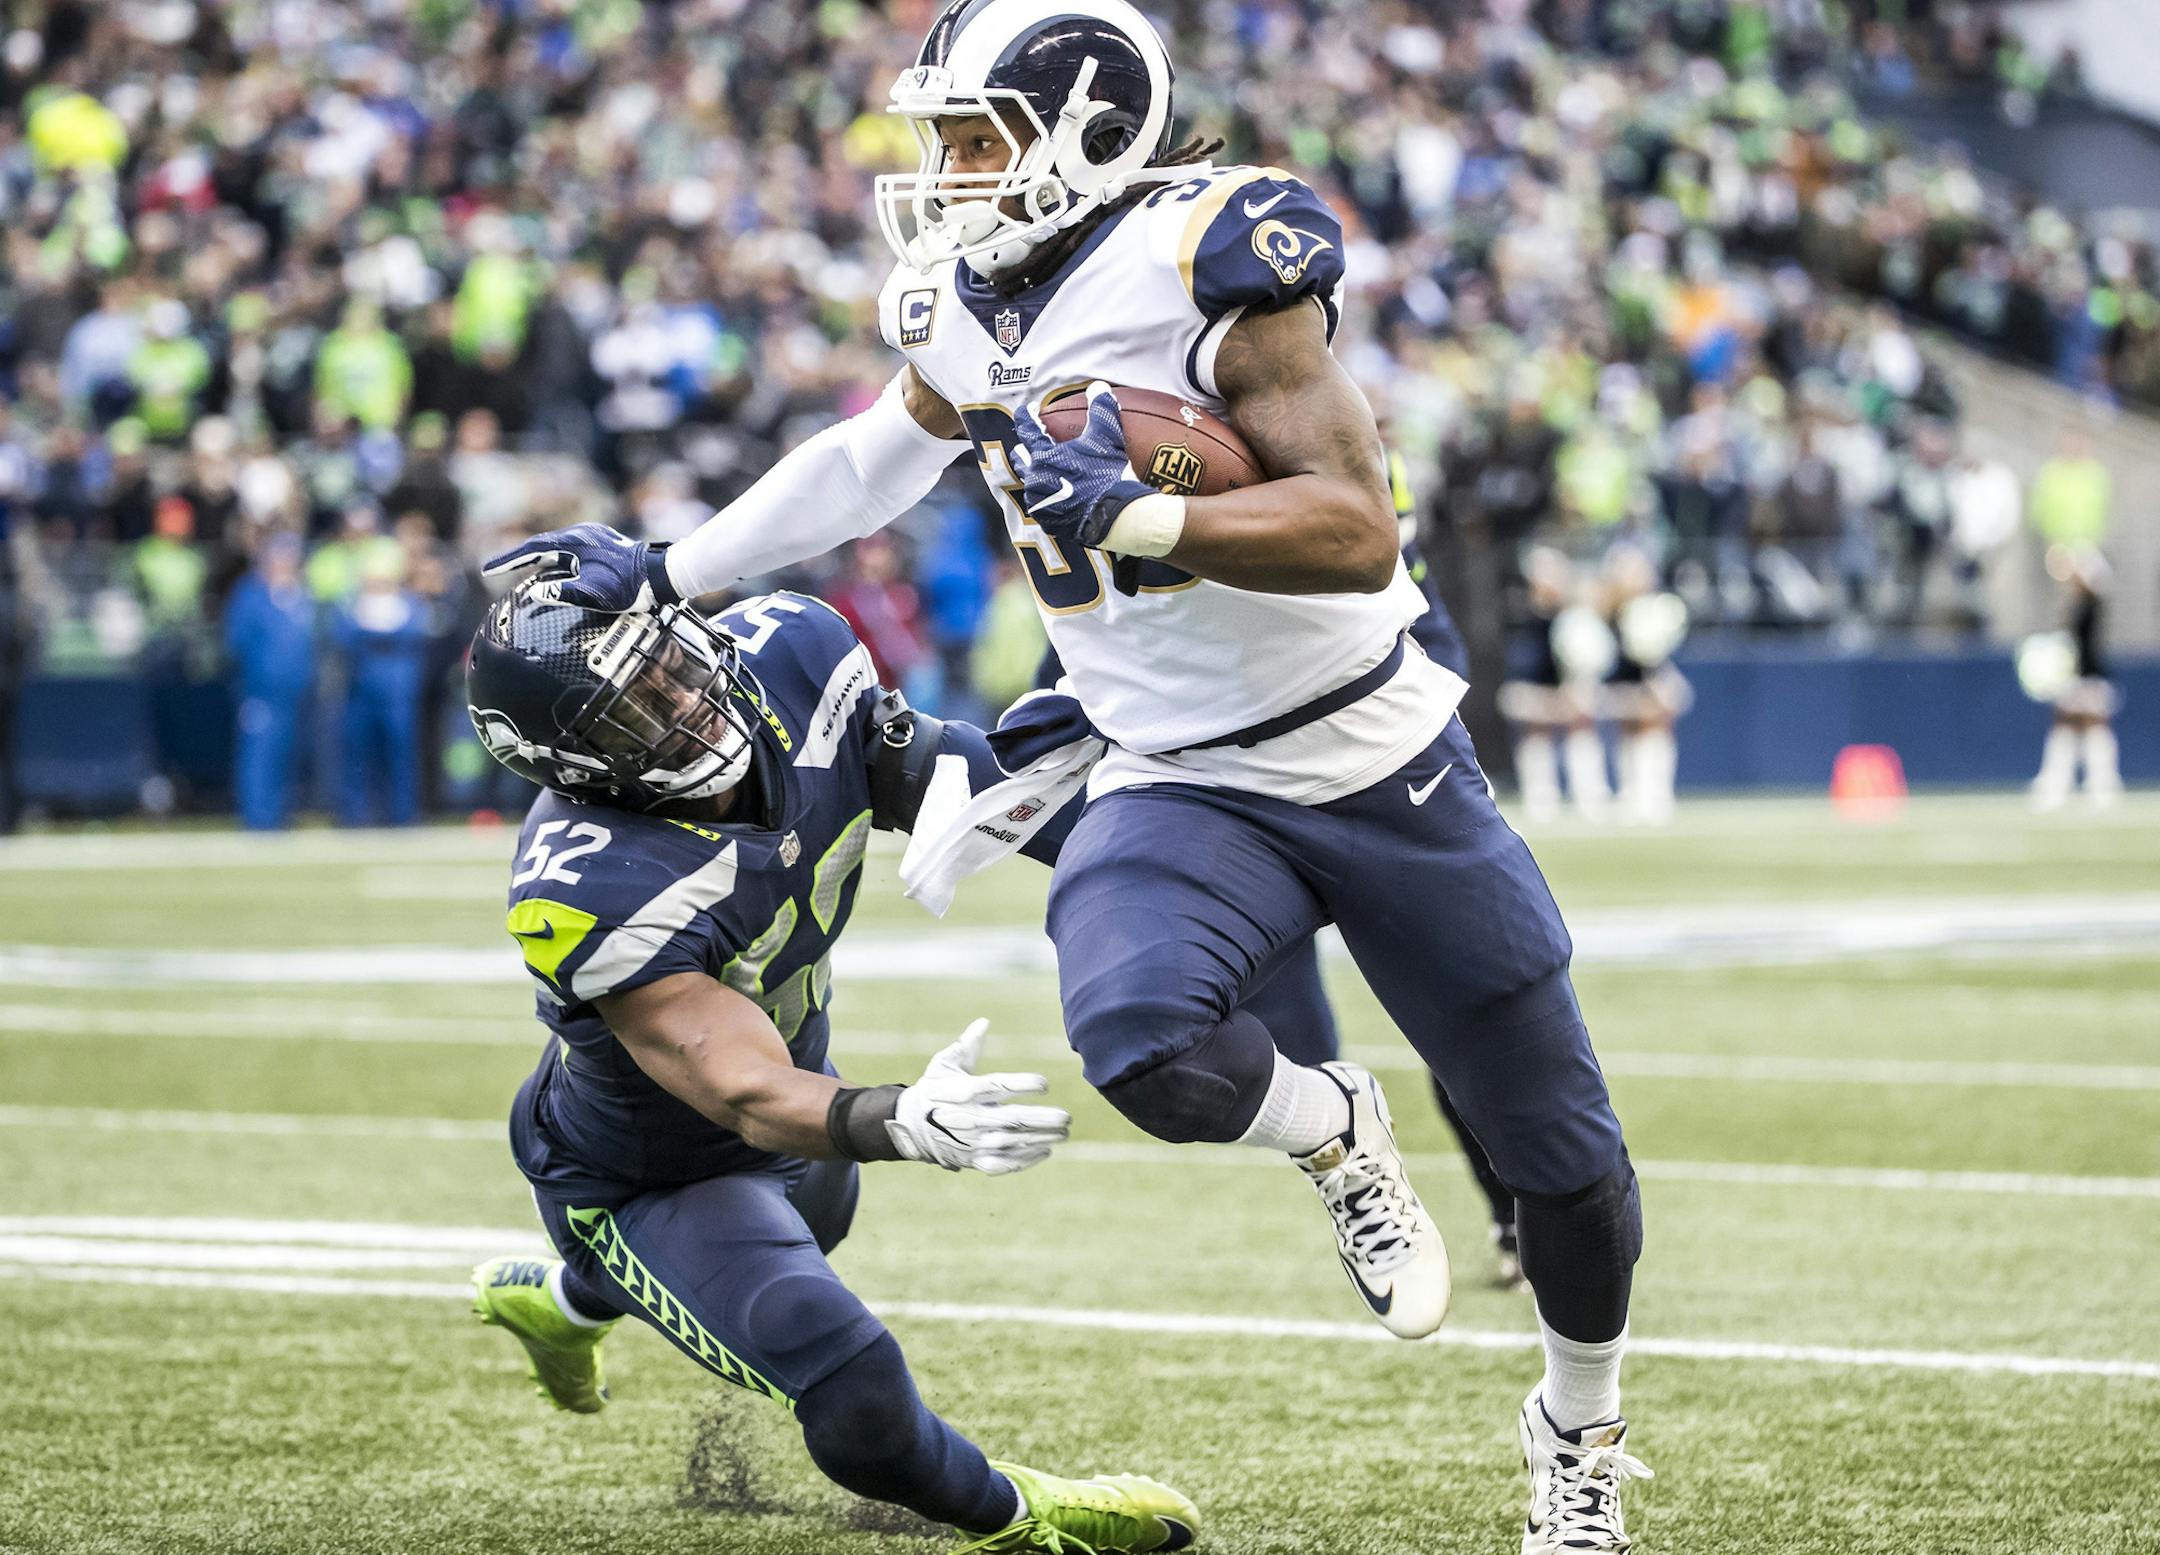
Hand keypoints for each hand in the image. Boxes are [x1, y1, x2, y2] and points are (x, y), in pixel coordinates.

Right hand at [482, 522, 680, 611]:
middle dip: (519, 558)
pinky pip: (571, 551)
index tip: (487, 569)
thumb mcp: (592, 593)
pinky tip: (554, 571)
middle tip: (498, 570)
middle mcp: (582, 534)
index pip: (532, 549)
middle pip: (542, 545)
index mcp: (574, 542)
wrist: (660, 575)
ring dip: (539, 559)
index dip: (508, 559)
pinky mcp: (603, 543)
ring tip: (520, 572)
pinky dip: (557, 560)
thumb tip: (536, 592)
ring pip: (557, 548)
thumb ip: (562, 593)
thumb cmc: (628, 586)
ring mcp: (593, 536)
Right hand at [887, 1019, 1069, 1175]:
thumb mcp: (944, 1064)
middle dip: (1042, 1119)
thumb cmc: (934, 1090)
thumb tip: (984, 1021)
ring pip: (1014, 1143)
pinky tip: (1046, 1151)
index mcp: (966, 1091)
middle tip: (1066, 1117)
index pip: (998, 1087)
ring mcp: (974, 1142)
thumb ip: (967, 1045)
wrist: (910, 1126)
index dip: (1023, 1085)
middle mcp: (972, 1118)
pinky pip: (1004, 1164)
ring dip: (1041, 1138)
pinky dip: (1026, 1160)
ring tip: (1064, 1132)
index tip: (1044, 1084)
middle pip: (1013, 1120)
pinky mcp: (974, 1160)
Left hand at [1011, 382, 1155, 549]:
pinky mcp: (1049, 522)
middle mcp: (1035, 479)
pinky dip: (1048, 499)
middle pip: (1020, 459)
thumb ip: (1101, 409)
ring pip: (1030, 484)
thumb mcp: (1108, 437)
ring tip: (1045, 472)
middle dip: (1024, 448)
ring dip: (1035, 475)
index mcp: (1043, 456)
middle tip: (1030, 443)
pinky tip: (1058, 496)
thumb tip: (1099, 386)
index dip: (1026, 416)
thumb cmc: (1110, 474)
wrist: (1117, 516)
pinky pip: (1043, 506)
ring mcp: (1040, 503)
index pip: (1026, 429)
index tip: (1029, 410)